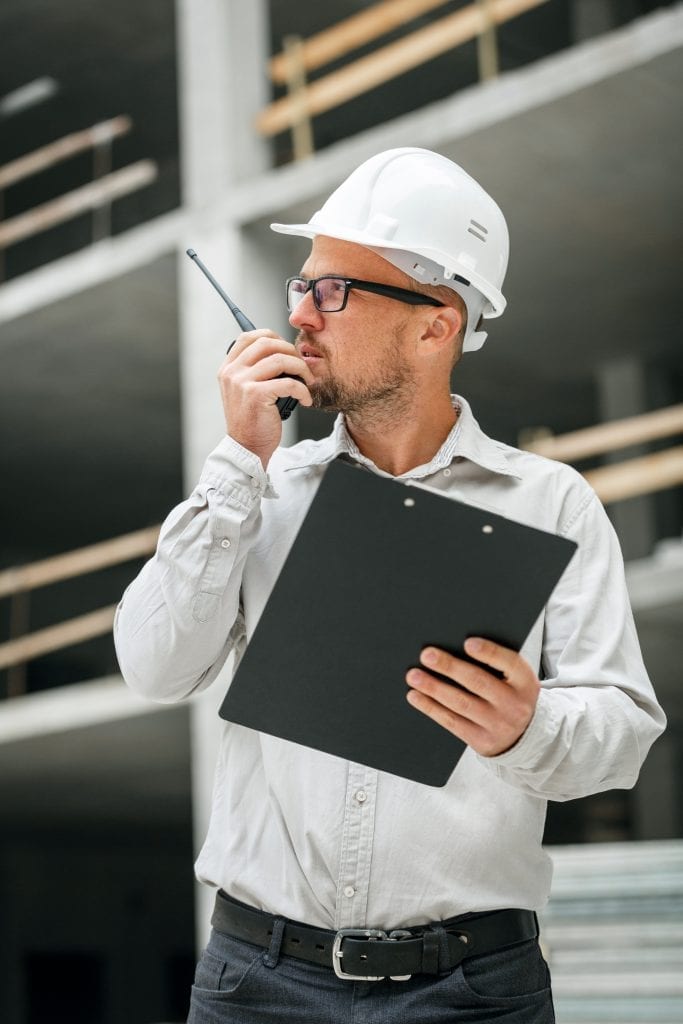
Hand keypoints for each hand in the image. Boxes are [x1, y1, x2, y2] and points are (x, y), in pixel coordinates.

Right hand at [218, 330, 314, 467]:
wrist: (247, 448)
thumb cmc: (252, 421)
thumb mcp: (245, 391)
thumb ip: (255, 370)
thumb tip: (283, 352)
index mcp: (228, 369)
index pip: (248, 336)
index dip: (272, 337)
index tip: (286, 349)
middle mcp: (232, 372)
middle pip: (266, 342)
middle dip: (291, 351)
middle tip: (302, 366)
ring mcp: (242, 382)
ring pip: (280, 359)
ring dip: (301, 369)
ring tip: (308, 381)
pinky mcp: (255, 395)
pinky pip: (288, 382)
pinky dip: (303, 389)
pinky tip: (305, 399)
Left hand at [405, 638, 539, 756]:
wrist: (523, 736)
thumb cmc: (511, 695)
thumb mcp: (516, 679)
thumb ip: (496, 663)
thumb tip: (456, 645)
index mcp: (526, 683)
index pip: (510, 663)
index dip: (489, 653)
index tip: (467, 642)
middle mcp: (514, 705)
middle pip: (478, 682)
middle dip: (449, 667)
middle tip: (427, 655)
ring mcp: (497, 725)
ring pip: (460, 703)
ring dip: (433, 688)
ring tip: (414, 675)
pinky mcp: (481, 741)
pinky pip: (452, 722)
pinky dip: (430, 708)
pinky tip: (416, 696)